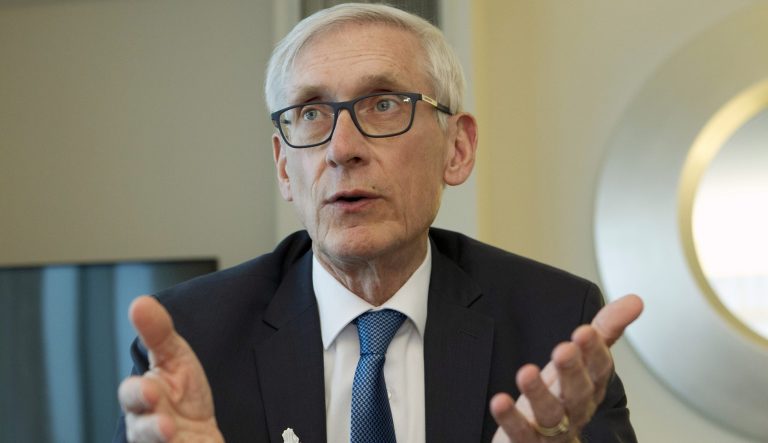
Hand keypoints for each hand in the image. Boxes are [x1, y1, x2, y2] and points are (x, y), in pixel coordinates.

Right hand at [118, 296, 223, 442]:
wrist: (200, 434)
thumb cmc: (182, 395)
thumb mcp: (174, 358)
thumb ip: (157, 333)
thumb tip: (139, 303)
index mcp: (141, 398)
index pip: (132, 395)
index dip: (139, 393)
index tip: (151, 388)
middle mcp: (144, 426)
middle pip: (140, 429)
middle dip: (150, 426)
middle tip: (165, 423)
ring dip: (162, 440)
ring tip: (172, 434)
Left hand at [490, 294, 642, 442]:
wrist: (542, 441)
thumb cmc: (561, 396)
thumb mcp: (581, 358)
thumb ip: (605, 330)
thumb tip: (634, 301)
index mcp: (589, 386)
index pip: (598, 369)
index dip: (594, 352)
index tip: (586, 331)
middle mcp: (574, 409)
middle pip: (577, 392)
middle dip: (572, 370)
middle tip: (564, 349)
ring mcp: (552, 429)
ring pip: (550, 414)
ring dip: (539, 393)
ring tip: (526, 372)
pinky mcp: (527, 442)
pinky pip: (520, 432)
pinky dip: (510, 418)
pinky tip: (499, 401)